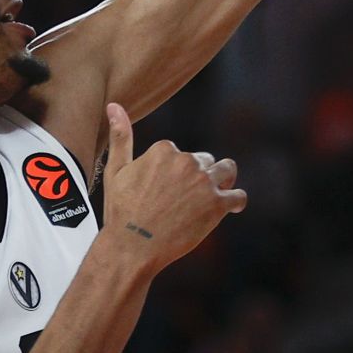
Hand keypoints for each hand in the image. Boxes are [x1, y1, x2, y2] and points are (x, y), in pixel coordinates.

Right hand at [102, 104, 246, 270]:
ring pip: (227, 171)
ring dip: (223, 181)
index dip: (175, 172)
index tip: (166, 190)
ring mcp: (204, 182)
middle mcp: (187, 161)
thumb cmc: (121, 212)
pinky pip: (238, 197)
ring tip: (212, 198)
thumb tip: (114, 105)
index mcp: (164, 150)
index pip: (180, 154)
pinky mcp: (217, 205)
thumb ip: (121, 137)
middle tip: (184, 202)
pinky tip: (229, 209)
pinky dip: (235, 202)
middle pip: (204, 162)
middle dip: (198, 177)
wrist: (132, 247)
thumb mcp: (116, 171)